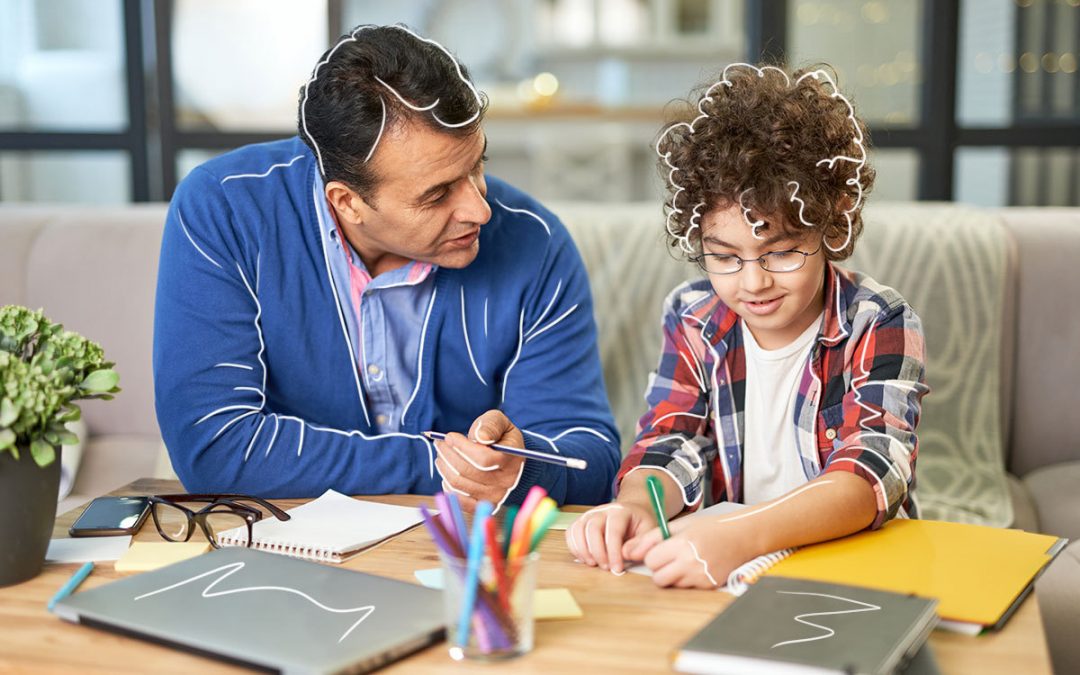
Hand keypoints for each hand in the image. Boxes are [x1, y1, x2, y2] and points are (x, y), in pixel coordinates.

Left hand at [434, 410, 524, 511]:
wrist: (507, 457)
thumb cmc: (499, 437)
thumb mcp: (499, 422)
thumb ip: (491, 425)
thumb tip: (480, 436)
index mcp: (512, 459)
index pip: (484, 459)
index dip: (462, 447)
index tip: (450, 436)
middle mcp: (506, 481)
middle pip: (468, 471)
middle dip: (448, 455)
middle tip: (440, 444)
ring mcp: (496, 496)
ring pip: (459, 484)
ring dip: (444, 467)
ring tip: (442, 455)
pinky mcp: (484, 506)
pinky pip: (459, 500)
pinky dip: (448, 485)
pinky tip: (448, 472)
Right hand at [565, 501, 655, 573]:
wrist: (631, 513)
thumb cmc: (639, 524)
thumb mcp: (648, 531)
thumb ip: (640, 543)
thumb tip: (625, 555)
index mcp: (620, 511)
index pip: (613, 530)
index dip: (614, 552)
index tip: (617, 569)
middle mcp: (602, 510)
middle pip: (593, 529)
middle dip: (598, 552)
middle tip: (606, 568)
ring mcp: (589, 515)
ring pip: (578, 530)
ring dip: (583, 550)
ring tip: (593, 564)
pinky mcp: (581, 522)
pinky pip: (571, 533)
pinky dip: (575, 547)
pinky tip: (585, 558)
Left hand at [627, 515, 756, 588]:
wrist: (742, 537)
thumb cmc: (710, 528)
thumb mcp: (679, 525)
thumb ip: (651, 538)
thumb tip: (627, 551)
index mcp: (682, 544)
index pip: (650, 560)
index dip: (653, 554)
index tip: (663, 549)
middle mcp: (691, 563)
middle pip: (658, 578)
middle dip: (660, 568)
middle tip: (672, 557)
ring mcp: (701, 577)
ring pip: (672, 584)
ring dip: (674, 575)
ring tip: (688, 559)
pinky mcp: (709, 586)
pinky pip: (687, 588)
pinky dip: (688, 579)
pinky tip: (698, 566)